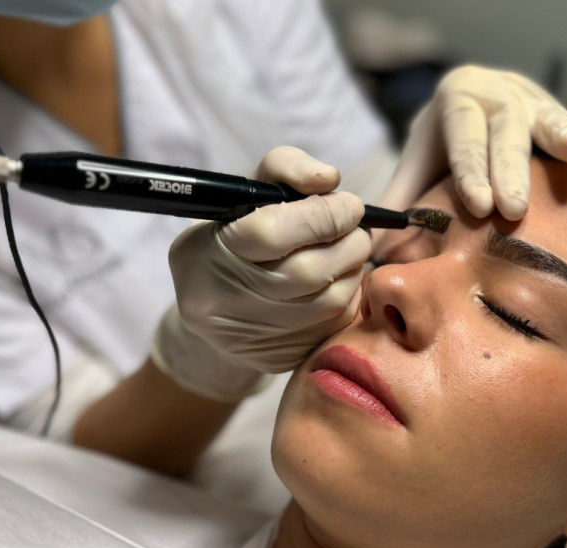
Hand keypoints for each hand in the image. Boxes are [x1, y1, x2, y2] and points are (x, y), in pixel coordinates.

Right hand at [152, 147, 370, 399]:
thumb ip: (284, 170)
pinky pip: (336, 324)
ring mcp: (256, 336)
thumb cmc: (231, 237)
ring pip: (330, 301)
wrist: (211, 311)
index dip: (323, 215)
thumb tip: (329, 179)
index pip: (273, 232)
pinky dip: (349, 295)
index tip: (348, 204)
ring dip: (353, 268)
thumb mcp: (243, 193)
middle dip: (348, 242)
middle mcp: (228, 302)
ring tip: (350, 250)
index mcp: (210, 253)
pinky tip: (340, 278)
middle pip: (310, 272)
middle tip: (356, 227)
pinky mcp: (284, 358)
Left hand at [379, 65, 566, 220]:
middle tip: (514, 209)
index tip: (480, 206)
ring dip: (566, 137)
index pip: (462, 134)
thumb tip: (374, 251)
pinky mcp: (553, 110)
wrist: (467, 104)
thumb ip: (402, 200)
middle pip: (504, 129)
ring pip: (545, 117)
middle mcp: (494, 91)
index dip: (471, 170)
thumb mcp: (419, 164)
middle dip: (511, 170)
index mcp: (456, 98)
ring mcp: (528, 97)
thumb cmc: (442, 144)